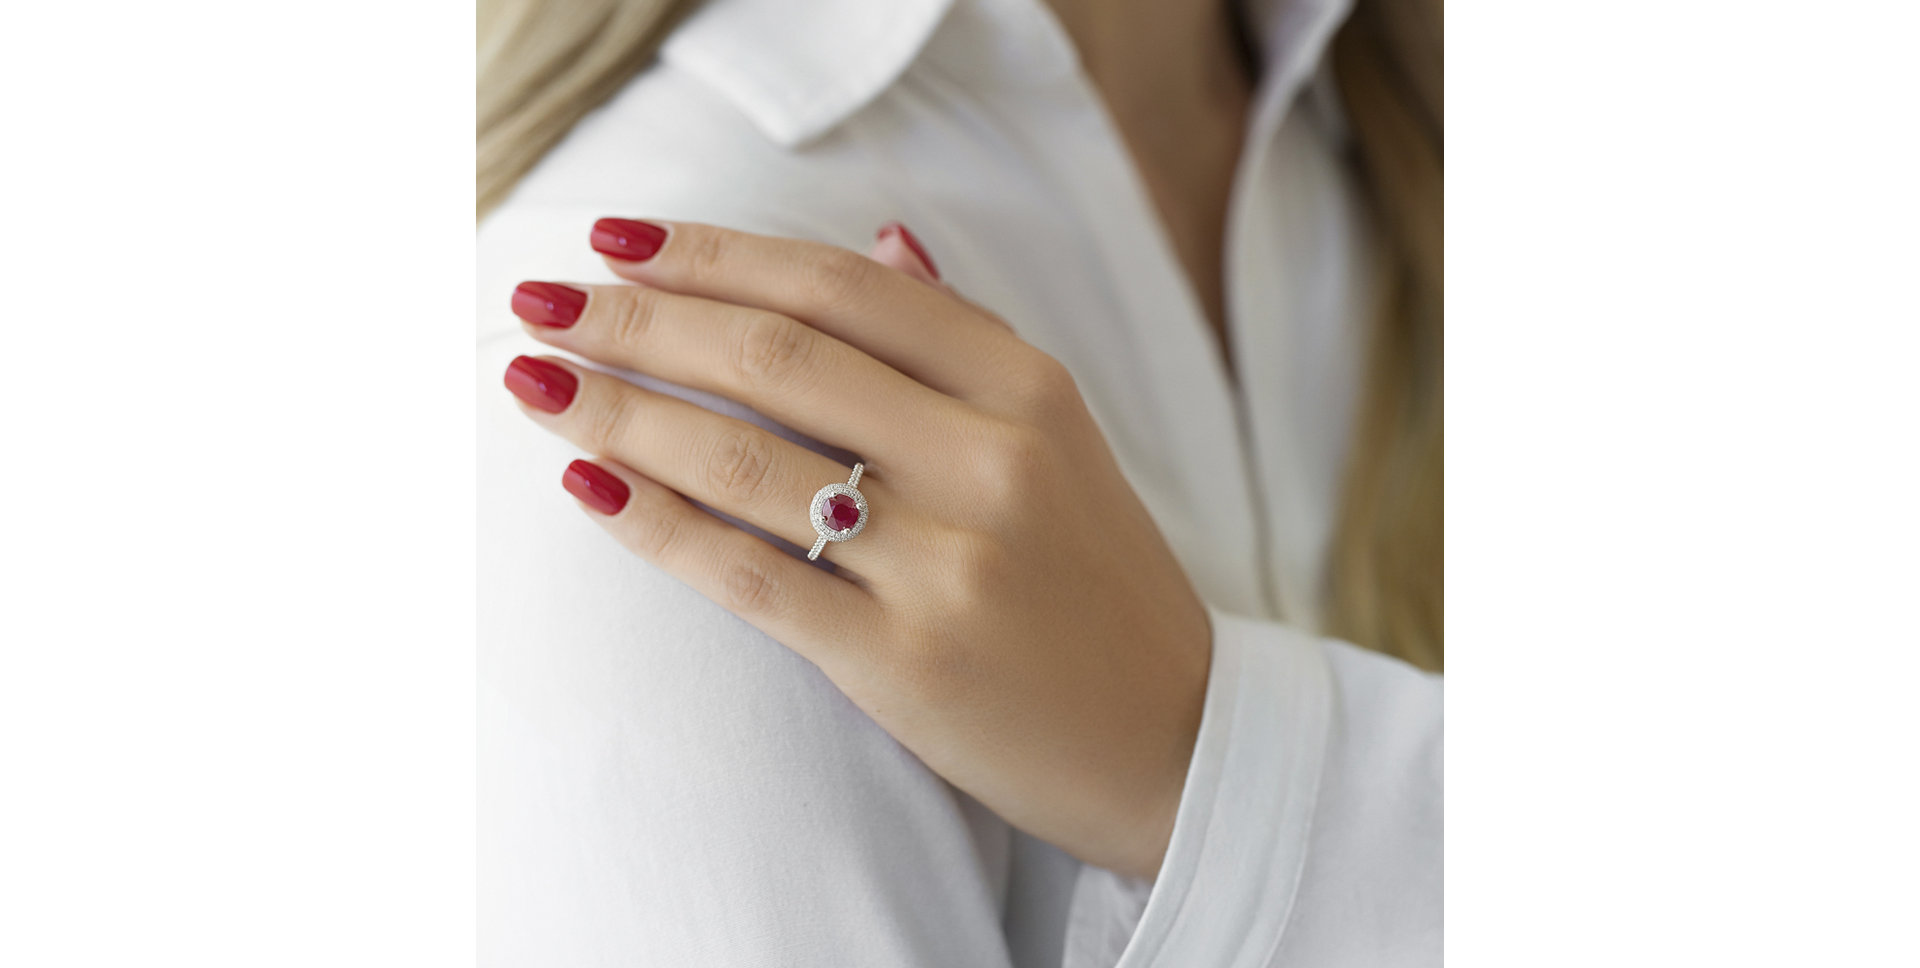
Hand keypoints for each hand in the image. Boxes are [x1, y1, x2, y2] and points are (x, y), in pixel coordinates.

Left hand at [503, 219, 1210, 877]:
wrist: (1173, 739)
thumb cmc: (1096, 579)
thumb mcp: (1060, 436)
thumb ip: (964, 338)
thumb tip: (880, 235)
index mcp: (1027, 387)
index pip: (842, 286)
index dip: (714, 253)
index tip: (618, 237)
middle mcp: (990, 459)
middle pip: (776, 355)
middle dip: (638, 318)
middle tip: (542, 298)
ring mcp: (948, 561)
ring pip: (747, 457)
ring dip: (620, 411)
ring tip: (536, 381)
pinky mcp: (904, 660)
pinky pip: (750, 574)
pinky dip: (655, 524)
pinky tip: (586, 485)